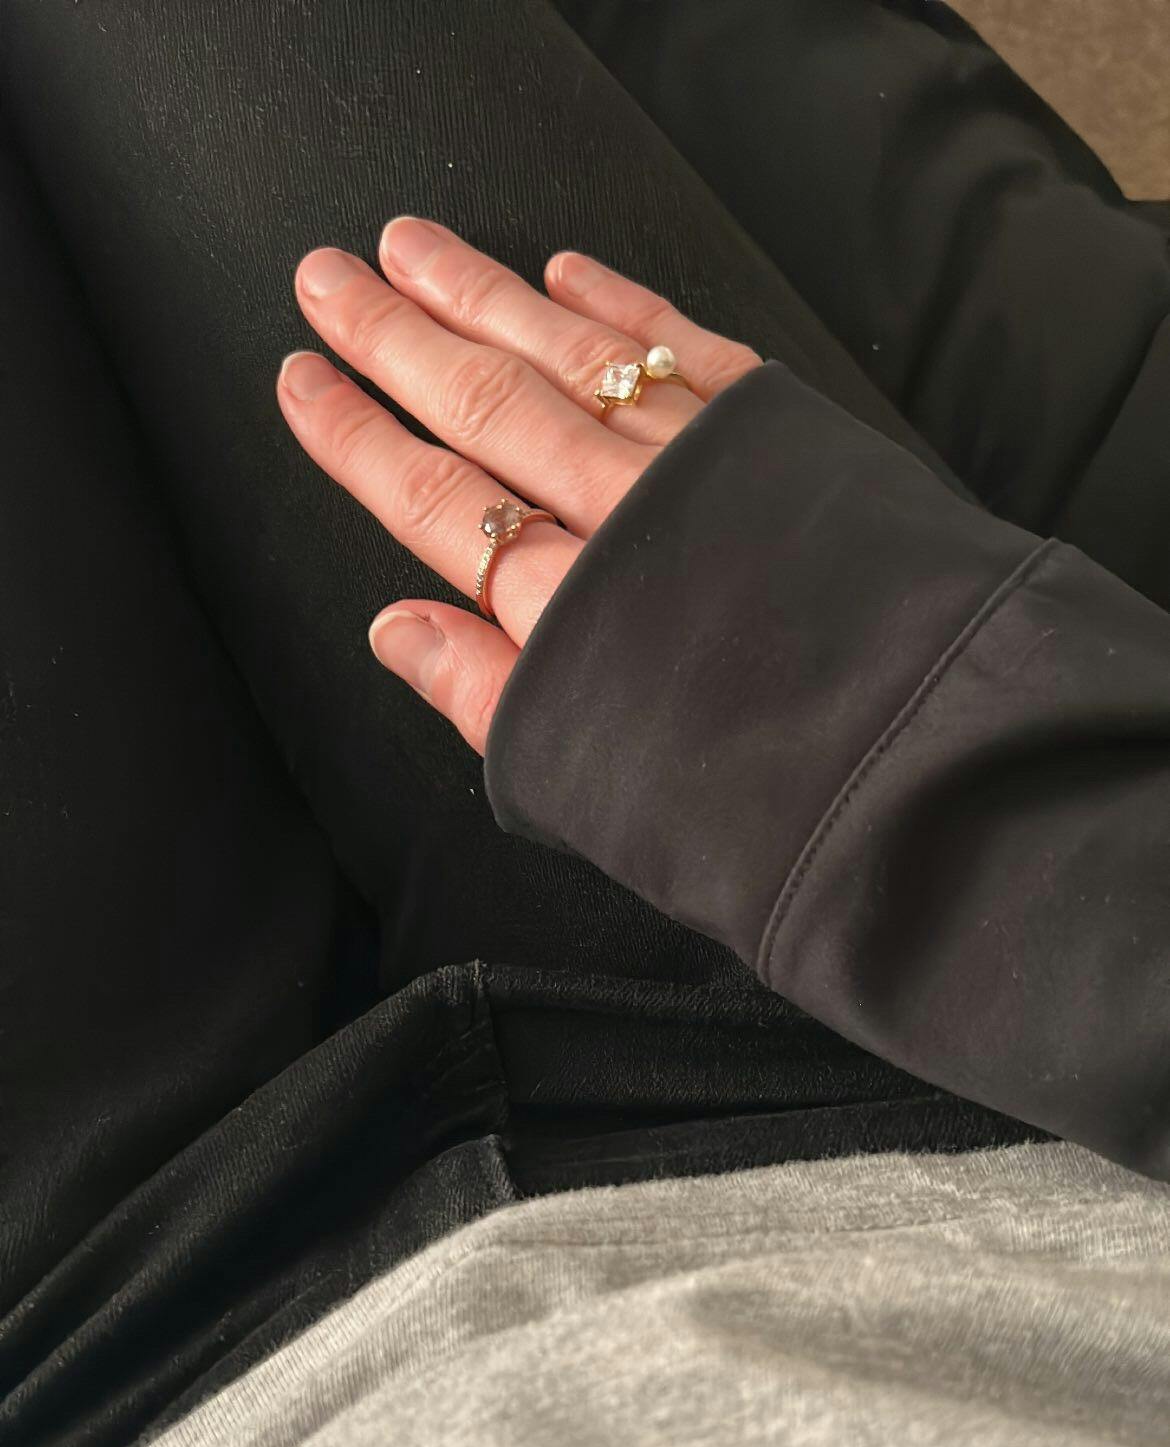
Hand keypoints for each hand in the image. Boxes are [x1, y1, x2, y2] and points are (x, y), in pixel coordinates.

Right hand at [276, 218, 759, 754]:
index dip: (356, 437)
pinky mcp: (780, 436)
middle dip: (394, 337)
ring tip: (413, 247)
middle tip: (325, 276)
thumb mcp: (584, 778)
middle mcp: (621, 513)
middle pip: (483, 404)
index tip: (299, 381)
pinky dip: (619, 307)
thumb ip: (481, 694)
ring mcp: (700, 462)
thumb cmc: (748, 794)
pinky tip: (567, 270)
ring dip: (484, 294)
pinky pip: (680, 348)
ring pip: (567, 355)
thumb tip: (391, 627)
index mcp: (563, 605)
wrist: (913, 756)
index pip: (430, 499)